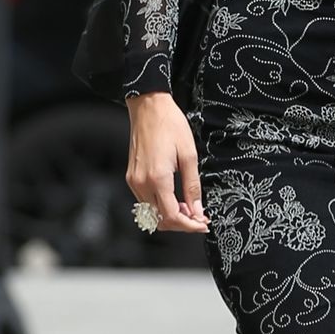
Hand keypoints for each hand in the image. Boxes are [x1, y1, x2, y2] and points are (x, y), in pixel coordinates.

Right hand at [125, 91, 210, 231]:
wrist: (149, 108)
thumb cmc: (169, 125)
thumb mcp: (189, 155)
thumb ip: (193, 187)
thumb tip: (198, 210)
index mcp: (157, 178)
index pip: (172, 217)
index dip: (189, 225)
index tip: (203, 224)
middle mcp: (142, 183)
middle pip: (160, 220)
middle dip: (181, 223)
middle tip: (199, 217)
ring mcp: (134, 181)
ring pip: (152, 213)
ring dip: (171, 215)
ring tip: (189, 207)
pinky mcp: (132, 177)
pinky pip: (145, 201)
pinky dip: (161, 206)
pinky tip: (174, 198)